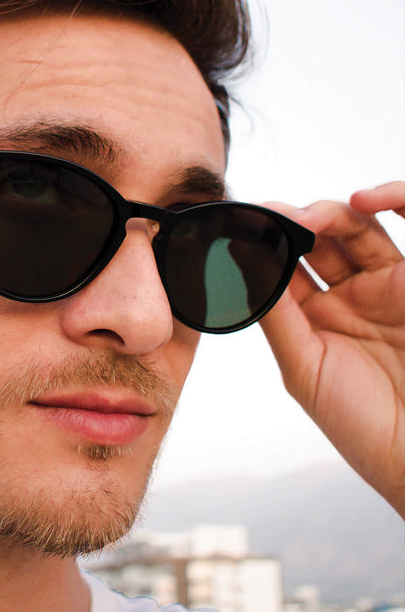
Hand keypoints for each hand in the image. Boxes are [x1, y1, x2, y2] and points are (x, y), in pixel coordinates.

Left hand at [260, 182, 404, 516]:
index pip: (281, 266)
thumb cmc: (360, 422)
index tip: (235, 226)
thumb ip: (275, 313)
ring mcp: (385, 286)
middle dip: (289, 222)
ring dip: (328, 213)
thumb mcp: (304, 365)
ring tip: (302, 219)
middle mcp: (348, 295)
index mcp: (313, 316)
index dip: (260, 244)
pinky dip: (394, 201)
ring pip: (355, 228)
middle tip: (266, 215)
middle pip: (317, 239)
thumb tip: (239, 262)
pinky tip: (365, 201)